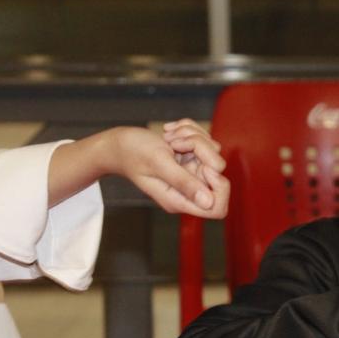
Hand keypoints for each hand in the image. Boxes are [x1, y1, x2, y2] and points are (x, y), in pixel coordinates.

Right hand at [112, 121, 229, 218]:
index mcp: (180, 200)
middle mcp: (189, 188)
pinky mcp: (192, 156)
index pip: (218, 208)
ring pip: (213, 150)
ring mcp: (192, 171)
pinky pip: (206, 139)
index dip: (219, 186)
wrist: (118, 142)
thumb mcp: (158, 163)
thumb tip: (208, 202)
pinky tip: (169, 131)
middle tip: (175, 143)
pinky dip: (188, 129)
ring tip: (167, 136)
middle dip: (200, 148)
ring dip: (191, 135)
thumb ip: (183, 182)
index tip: (203, 166)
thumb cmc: (132, 153)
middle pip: (218, 170)